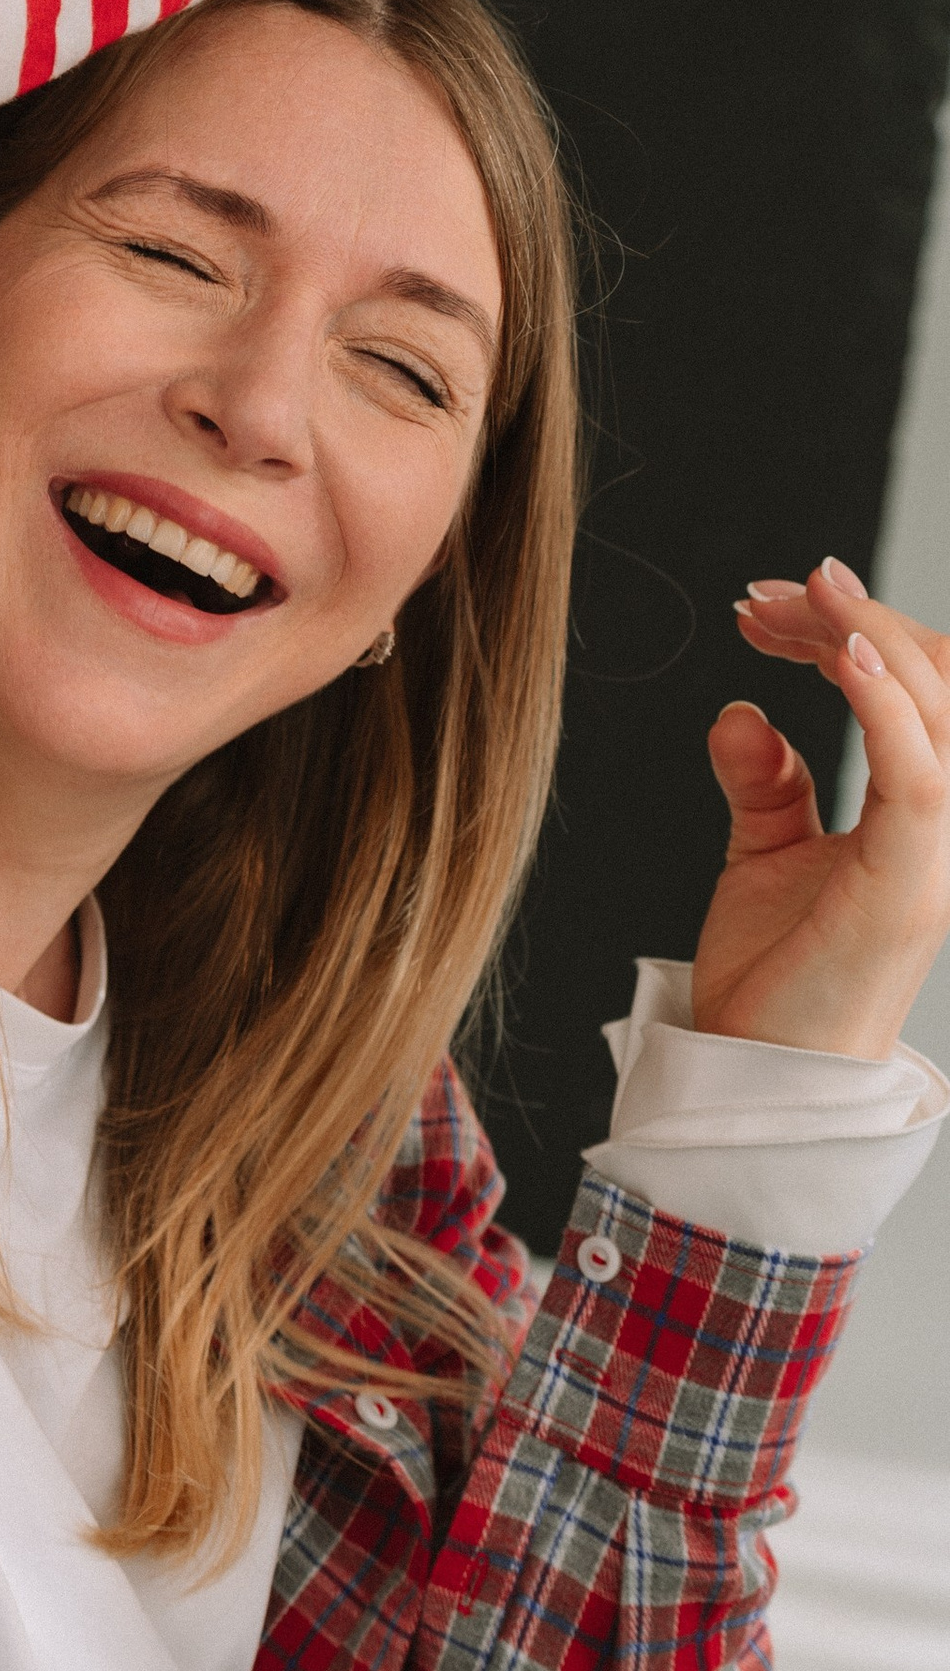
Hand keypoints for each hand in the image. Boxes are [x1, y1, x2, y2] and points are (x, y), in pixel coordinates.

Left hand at [702, 560, 949, 1054]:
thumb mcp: (765, 856)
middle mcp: (948, 828)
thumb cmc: (773, 979)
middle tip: (766, 596)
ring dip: (869, 637)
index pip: (919, 694)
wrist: (755, 1075)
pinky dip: (884, 702)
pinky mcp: (911, 881)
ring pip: (941, 709)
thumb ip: (766, 784)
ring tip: (795, 597)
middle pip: (941, 684)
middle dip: (856, 619)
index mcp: (922, 817)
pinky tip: (839, 653)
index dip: (854, 634)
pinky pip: (919, 772)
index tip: (768, 604)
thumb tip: (742, 711)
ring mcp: (938, 854)